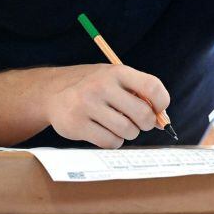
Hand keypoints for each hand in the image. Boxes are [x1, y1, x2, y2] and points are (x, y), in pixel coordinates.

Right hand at [43, 64, 169, 148]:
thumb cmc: (93, 87)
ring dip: (129, 133)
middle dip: (146, 123)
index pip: (152, 87)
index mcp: (117, 72)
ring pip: (127, 131)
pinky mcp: (76, 124)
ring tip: (120, 126)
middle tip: (139, 123)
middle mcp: (102, 86)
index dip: (162, 102)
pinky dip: (114, 142)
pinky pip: (110, 142)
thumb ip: (139, 94)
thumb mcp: (115, 79)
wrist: (51, 91)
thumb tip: (161, 122)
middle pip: (142, 114)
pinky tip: (106, 132)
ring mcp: (87, 105)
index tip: (158, 110)